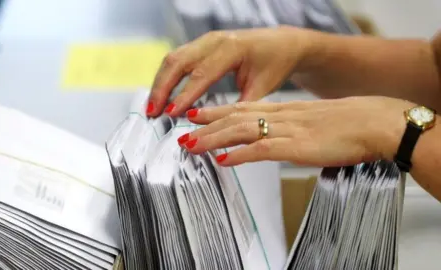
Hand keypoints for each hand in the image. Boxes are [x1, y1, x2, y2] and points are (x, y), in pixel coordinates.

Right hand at [147, 27, 312, 116]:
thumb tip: (218, 128)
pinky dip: (167, 77)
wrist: (281, 44)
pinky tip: (162, 95)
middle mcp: (215, 40)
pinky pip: (178, 59)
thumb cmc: (275, 63)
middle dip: (162, 88)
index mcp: (232, 48)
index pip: (202, 74)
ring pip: (173, 59)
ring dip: (160, 83)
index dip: (184, 95)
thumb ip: (239, 107)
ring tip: (152, 107)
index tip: (171, 112)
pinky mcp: (201, 45)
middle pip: (178, 61)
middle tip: (152, 112)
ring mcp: (206, 40)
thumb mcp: (263, 87)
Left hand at [177, 96, 412, 166]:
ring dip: (214, 138)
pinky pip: (262, 150)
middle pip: (236, 117)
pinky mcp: (297, 146)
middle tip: (183, 130)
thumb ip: (290, 128)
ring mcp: (288, 130)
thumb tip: (272, 139)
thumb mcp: (312, 121)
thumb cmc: (348, 125)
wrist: (374, 123)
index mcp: (284, 110)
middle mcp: (281, 117)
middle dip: (207, 124)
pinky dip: (240, 155)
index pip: (243, 108)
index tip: (197, 114)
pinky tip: (224, 160)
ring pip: (242, 131)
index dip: (217, 111)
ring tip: (192, 144)